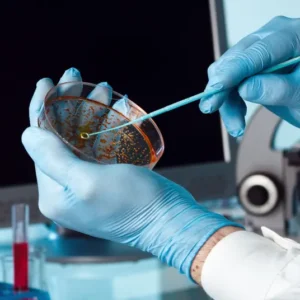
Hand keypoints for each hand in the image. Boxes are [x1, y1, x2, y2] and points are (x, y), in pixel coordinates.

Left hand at [22, 68, 241, 279]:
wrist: (170, 221)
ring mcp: (88, 183)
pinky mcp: (108, 178)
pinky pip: (100, 146)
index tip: (47, 81)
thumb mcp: (88, 182)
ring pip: (83, 138)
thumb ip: (53, 159)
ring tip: (104, 88)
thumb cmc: (133, 203)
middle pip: (61, 137)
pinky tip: (115, 109)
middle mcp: (68, 188)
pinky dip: (106, 126)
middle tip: (78, 76)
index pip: (41, 143)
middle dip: (70, 104)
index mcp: (55, 192)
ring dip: (92, 111)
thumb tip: (26, 134)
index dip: (41, 109)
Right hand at [199, 16, 299, 136]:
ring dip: (225, 101)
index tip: (216, 87)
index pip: (257, 52)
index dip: (234, 70)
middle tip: (211, 109)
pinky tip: (237, 117)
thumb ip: (278, 90)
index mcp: (292, 36)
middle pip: (234, 59)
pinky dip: (228, 102)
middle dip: (222, 87)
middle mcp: (270, 37)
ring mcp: (257, 50)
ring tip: (236, 127)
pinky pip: (228, 81)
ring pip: (225, 72)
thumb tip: (243, 88)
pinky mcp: (247, 65)